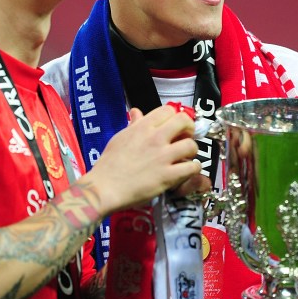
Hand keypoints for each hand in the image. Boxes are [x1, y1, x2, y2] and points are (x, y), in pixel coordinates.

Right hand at [79, 105, 201, 213]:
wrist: (105, 188)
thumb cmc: (109, 164)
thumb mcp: (119, 138)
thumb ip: (133, 125)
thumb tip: (136, 112)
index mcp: (142, 127)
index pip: (168, 110)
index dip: (174, 118)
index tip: (173, 128)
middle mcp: (155, 138)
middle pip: (184, 121)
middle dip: (189, 129)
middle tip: (184, 139)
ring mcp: (162, 157)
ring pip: (191, 145)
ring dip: (192, 151)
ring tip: (185, 158)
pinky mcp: (167, 176)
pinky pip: (192, 167)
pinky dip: (193, 169)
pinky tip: (185, 172)